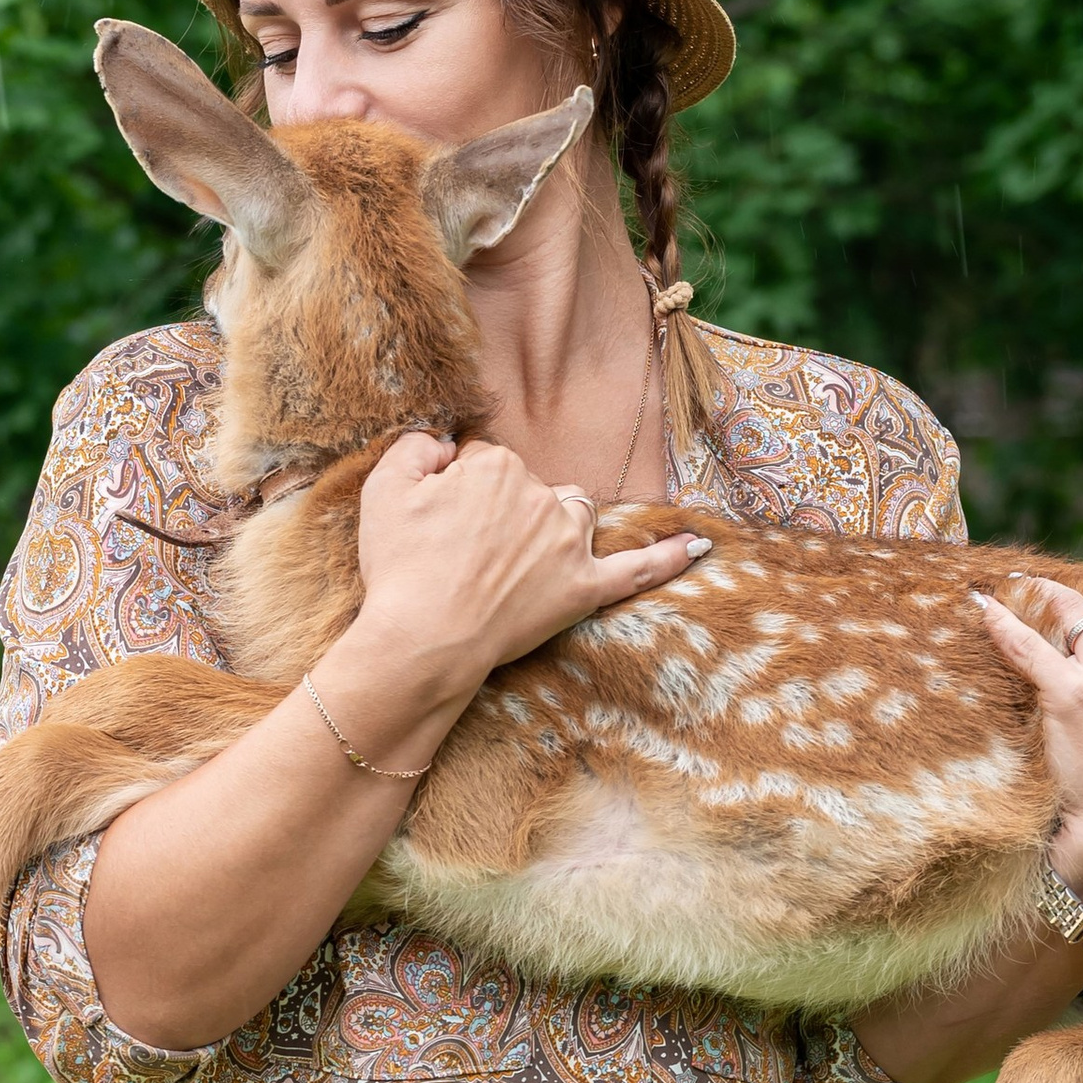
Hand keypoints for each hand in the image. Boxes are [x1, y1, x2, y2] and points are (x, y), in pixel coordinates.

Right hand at [352, 431, 711, 712]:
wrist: (423, 640)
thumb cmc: (399, 568)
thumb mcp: (383, 491)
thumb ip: (415, 447)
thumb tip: (444, 442)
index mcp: (495, 468)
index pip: (482, 461)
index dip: (455, 492)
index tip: (438, 523)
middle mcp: (540, 496)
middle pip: (529, 487)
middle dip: (502, 511)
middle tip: (462, 556)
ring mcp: (568, 544)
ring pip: (574, 514)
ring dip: (555, 525)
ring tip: (520, 560)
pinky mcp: (583, 589)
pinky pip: (636, 569)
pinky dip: (669, 557)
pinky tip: (700, 546)